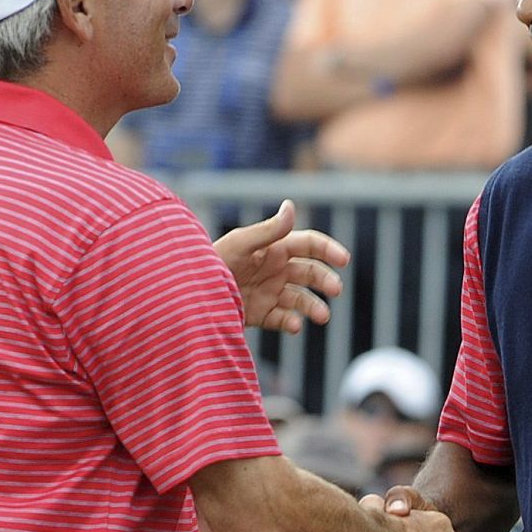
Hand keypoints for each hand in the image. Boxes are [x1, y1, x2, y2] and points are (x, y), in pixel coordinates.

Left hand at [212, 200, 348, 332]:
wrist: (188, 297)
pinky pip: (282, 319)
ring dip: (314, 306)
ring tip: (322, 316)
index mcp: (273, 249)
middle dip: (325, 280)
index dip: (328, 249)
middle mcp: (275, 270)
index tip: (343, 260)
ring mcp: (269, 293)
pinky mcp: (260, 314)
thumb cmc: (212, 263)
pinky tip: (293, 325)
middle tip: (336, 290)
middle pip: (310, 273)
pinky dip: (291, 323)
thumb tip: (291, 206)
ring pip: (301, 299)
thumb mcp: (240, 244)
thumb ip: (268, 230)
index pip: (309, 245)